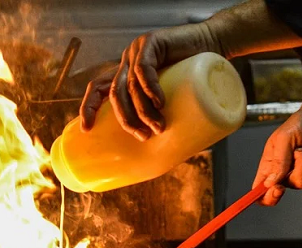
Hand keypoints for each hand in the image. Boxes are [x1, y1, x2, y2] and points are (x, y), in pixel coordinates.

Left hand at [79, 24, 219, 140]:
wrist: (215, 42)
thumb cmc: (195, 74)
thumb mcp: (172, 96)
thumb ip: (162, 113)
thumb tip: (165, 153)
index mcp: (125, 74)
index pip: (97, 88)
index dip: (89, 107)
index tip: (87, 130)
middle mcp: (126, 62)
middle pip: (115, 94)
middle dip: (126, 119)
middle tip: (143, 137)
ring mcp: (137, 51)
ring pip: (130, 86)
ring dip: (142, 110)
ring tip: (158, 127)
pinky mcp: (151, 43)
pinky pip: (144, 69)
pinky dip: (150, 88)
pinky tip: (160, 102)